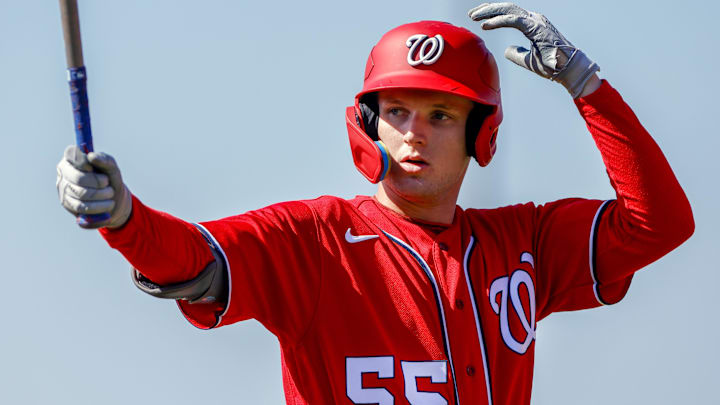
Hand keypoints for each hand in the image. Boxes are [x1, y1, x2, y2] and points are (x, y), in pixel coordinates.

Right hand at [56, 145, 131, 228]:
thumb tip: (91, 156)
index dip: (84, 162)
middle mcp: (63, 173)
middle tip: (108, 184)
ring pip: (82, 194)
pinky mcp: (67, 204)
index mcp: (72, 159)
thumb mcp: (112, 168)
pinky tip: (108, 204)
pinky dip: (99, 207)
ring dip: (102, 195)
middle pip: (80, 178)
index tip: (93, 168)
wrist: (113, 200)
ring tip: (110, 193)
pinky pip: (82, 207)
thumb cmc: (109, 179)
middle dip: (99, 182)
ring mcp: (63, 189)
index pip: (72, 155)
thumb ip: (105, 160)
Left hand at [468, 2, 599, 97]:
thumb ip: (516, 54)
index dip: (493, 14)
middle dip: (487, 9)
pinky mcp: (536, 27)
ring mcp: (536, 21)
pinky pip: (513, 20)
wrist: (569, 70)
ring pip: (508, 10)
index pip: (509, 13)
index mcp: (533, 24)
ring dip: (489, 12)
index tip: (478, 19)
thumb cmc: (552, 66)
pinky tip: (485, 25)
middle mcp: (534, 19)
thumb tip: (507, 50)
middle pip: (507, 8)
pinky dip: (498, 21)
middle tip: (471, 13)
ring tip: (474, 17)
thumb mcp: (528, 60)